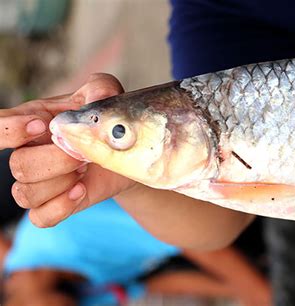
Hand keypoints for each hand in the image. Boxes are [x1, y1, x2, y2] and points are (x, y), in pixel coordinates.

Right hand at [7, 73, 135, 226]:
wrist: (124, 153)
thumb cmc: (105, 122)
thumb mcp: (106, 97)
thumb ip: (100, 88)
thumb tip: (98, 97)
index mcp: (30, 122)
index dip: (10, 130)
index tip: (43, 126)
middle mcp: (28, 153)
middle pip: (18, 165)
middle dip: (56, 161)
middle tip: (83, 155)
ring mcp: (38, 181)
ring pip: (25, 193)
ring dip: (60, 183)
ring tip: (85, 169)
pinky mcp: (53, 204)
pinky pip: (40, 217)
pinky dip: (61, 207)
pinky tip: (82, 190)